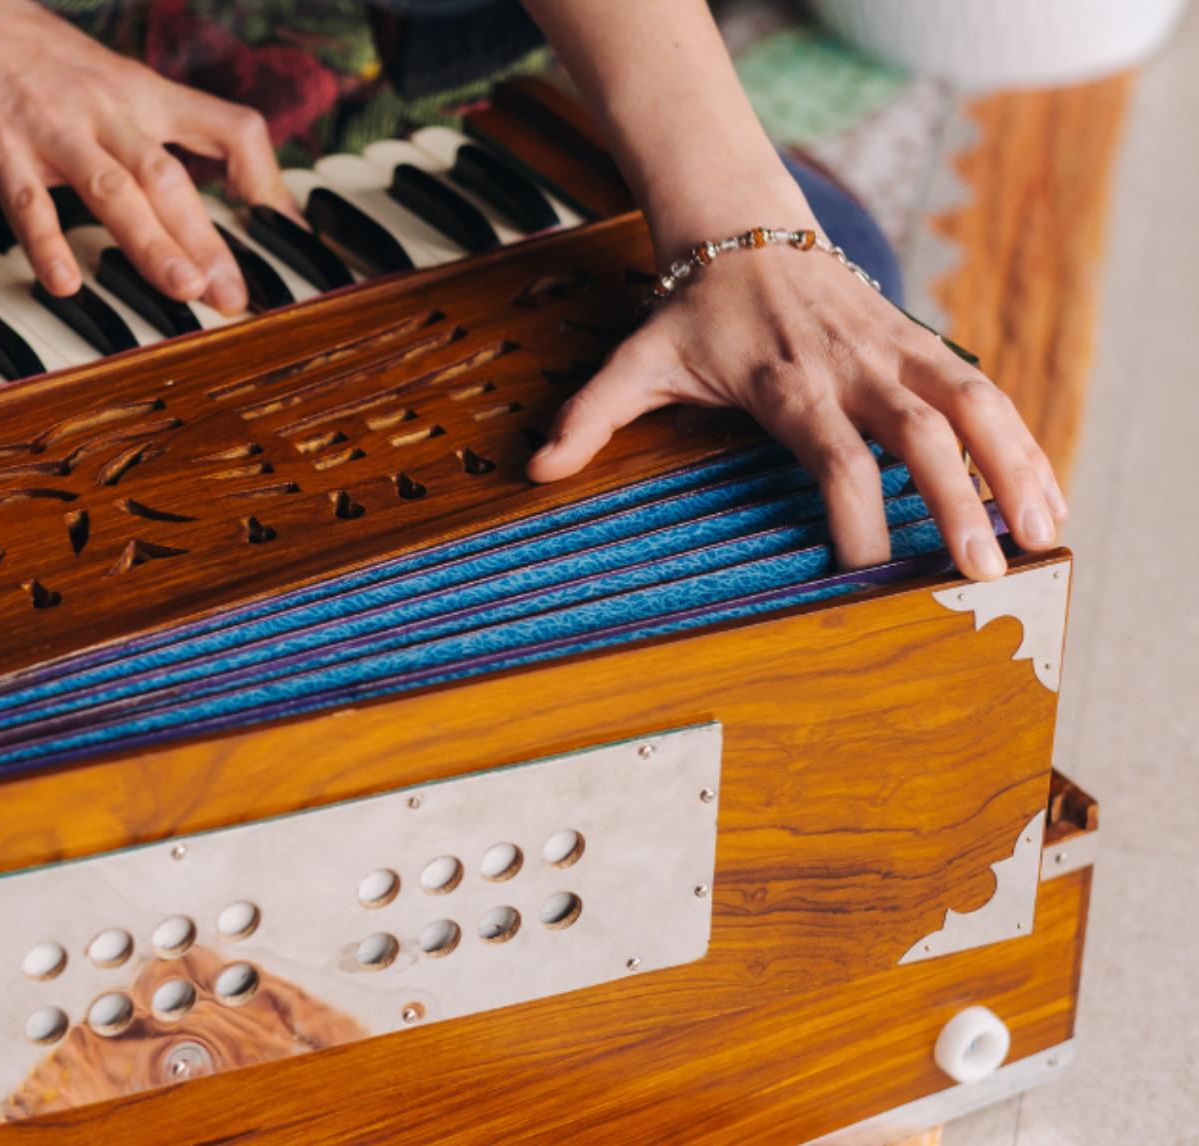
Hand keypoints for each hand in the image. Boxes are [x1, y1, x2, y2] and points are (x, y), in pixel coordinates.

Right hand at [0, 0, 295, 313]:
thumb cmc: (18, 54)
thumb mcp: (100, 77)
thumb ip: (143, 126)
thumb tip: (185, 184)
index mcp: (140, 92)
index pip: (229, 127)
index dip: (266, 179)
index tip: (283, 233)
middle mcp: (106, 109)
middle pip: (172, 175)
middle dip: (208, 239)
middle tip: (234, 295)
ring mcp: (52, 129)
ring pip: (114, 188)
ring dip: (152, 243)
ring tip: (182, 291)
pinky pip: (28, 201)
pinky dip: (47, 243)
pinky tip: (64, 284)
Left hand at [525, 232, 1066, 579]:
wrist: (742, 231)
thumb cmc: (690, 314)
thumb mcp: (635, 361)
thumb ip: (591, 417)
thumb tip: (535, 470)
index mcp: (786, 382)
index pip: (833, 457)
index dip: (854, 515)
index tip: (866, 575)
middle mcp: (850, 366)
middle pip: (919, 435)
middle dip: (957, 502)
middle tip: (984, 573)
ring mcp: (893, 351)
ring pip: (972, 404)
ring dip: (1015, 467)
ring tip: (1047, 537)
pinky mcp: (920, 344)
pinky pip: (983, 389)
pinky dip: (1019, 439)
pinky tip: (1045, 495)